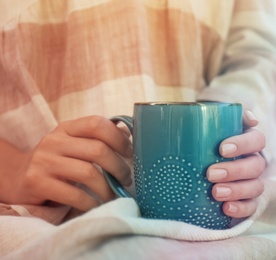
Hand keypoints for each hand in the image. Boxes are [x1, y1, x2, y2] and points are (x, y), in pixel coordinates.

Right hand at [8, 116, 131, 211]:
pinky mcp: (37, 183)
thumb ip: (96, 139)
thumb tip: (128, 134)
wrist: (17, 178)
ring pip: (88, 173)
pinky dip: (91, 202)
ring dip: (108, 188)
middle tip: (126, 179)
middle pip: (98, 150)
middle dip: (119, 167)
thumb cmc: (56, 161)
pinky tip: (96, 204)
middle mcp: (54, 141)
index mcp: (66, 128)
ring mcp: (44, 161)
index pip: (97, 124)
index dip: (118, 138)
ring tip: (114, 194)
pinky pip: (74, 195)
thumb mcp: (73, 144)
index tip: (130, 153)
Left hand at [207, 110, 265, 217]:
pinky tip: (226, 208)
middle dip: (235, 170)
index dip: (243, 143)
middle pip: (256, 165)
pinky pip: (252, 207)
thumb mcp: (209, 129)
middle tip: (210, 173)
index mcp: (247, 143)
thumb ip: (219, 116)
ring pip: (256, 187)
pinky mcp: (249, 202)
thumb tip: (247, 117)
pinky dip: (241, 208)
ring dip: (237, 190)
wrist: (201, 173)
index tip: (222, 149)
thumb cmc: (205, 145)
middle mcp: (254, 162)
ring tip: (215, 192)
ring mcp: (253, 183)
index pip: (256, 139)